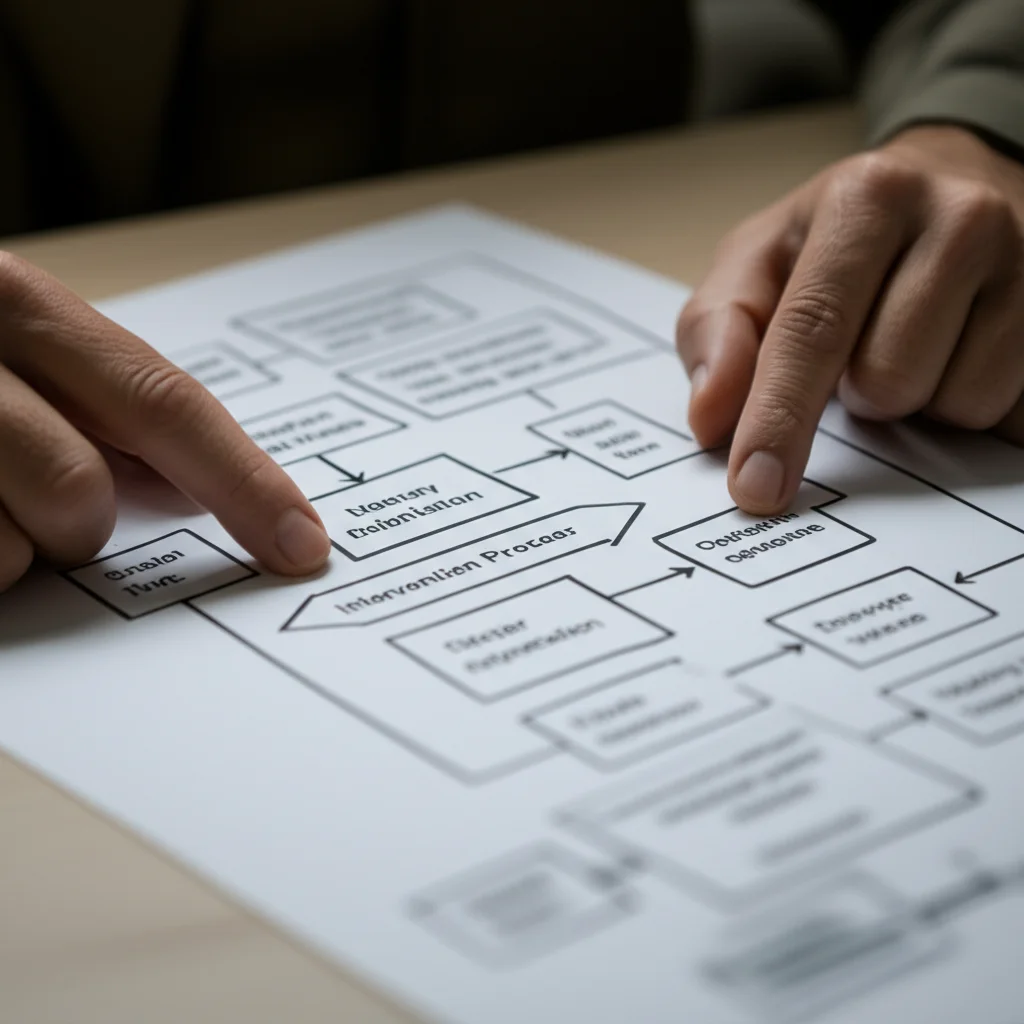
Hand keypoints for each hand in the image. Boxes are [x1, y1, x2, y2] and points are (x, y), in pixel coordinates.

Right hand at [0, 253, 330, 590]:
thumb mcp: (16, 348)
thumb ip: (104, 403)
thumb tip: (200, 483)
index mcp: (15, 300)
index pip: (165, 403)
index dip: (246, 483)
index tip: (305, 546)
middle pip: (80, 493)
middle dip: (75, 522)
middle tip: (29, 496)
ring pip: (6, 549)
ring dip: (2, 549)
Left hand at [677, 125, 1023, 513]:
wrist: (956, 185)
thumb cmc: (839, 239)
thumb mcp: (758, 261)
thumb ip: (717, 331)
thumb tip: (711, 419)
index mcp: (868, 197)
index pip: (813, 329)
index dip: (779, 417)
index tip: (756, 486)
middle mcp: (962, 218)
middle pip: (889, 380)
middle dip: (860, 392)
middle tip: (864, 348)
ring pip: (958, 404)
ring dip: (921, 399)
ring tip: (915, 345)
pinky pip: (1012, 413)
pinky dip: (972, 403)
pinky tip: (961, 354)